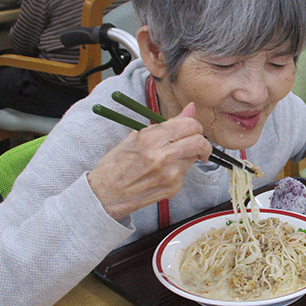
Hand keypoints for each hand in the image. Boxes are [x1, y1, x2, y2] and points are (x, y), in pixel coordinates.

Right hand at [87, 102, 212, 220]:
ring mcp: (170, 174)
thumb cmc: (115, 166)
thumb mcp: (135, 138)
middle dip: (201, 139)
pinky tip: (165, 170)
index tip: (191, 128)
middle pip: (199, 141)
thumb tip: (189, 110)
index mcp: (150, 139)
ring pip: (195, 156)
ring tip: (172, 156)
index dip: (193, 124)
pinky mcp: (173, 188)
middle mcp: (162, 156)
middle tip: (194, 141)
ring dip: (190, 153)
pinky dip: (181, 168)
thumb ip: (166, 124)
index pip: (188, 124)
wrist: (104, 196)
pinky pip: (186, 172)